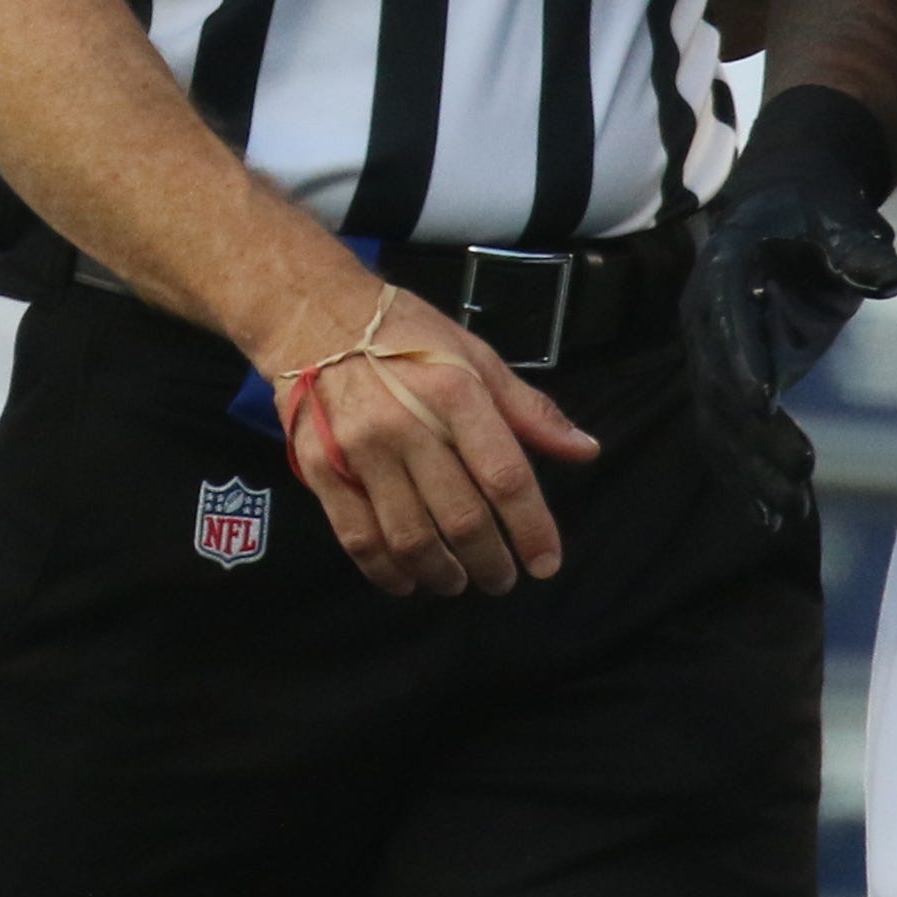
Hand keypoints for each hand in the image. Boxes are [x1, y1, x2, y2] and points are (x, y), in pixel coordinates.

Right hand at [262, 281, 597, 598]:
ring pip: (410, 537)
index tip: (546, 563)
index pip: (504, 475)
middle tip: (501, 579)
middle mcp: (407, 423)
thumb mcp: (474, 356)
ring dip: (442, 573)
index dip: (532, 527)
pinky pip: (358, 537)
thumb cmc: (404, 336)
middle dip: (489, 562)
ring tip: (457, 581)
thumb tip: (585, 450)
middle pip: (460, 516)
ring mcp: (359, 449)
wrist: (311, 315)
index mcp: (455, 392)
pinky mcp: (322, 468)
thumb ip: (529, 410)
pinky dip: (386, 572)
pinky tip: (407, 581)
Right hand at [683, 87, 896, 526]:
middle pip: (718, 384)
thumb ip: (857, 246)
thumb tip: (889, 274)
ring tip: (789, 512)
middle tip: (800, 474)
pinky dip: (746, 475)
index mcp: (723, 268)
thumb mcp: (837, 215)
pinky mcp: (732, 378)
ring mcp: (714, 351)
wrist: (784, 204)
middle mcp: (705, 316)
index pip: (725, 321)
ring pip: (718, 421)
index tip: (764, 404)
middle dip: (754, 435)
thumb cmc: (814, 207)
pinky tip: (774, 517)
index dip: (741, 361)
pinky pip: (729, 433)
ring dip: (749, 469)